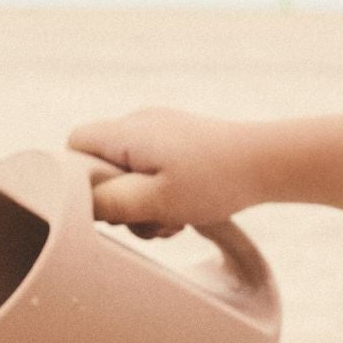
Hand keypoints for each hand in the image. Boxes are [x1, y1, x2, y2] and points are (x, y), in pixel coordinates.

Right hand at [66, 107, 265, 236]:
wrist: (267, 163)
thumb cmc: (213, 182)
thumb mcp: (155, 202)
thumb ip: (110, 203)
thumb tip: (77, 203)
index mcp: (127, 131)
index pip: (75, 143)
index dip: (78, 178)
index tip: (106, 205)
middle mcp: (140, 123)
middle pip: (102, 164)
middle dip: (118, 200)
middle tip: (148, 220)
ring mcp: (161, 131)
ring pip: (129, 173)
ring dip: (144, 204)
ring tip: (173, 220)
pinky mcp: (179, 142)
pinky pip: (152, 171)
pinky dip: (161, 195)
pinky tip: (185, 211)